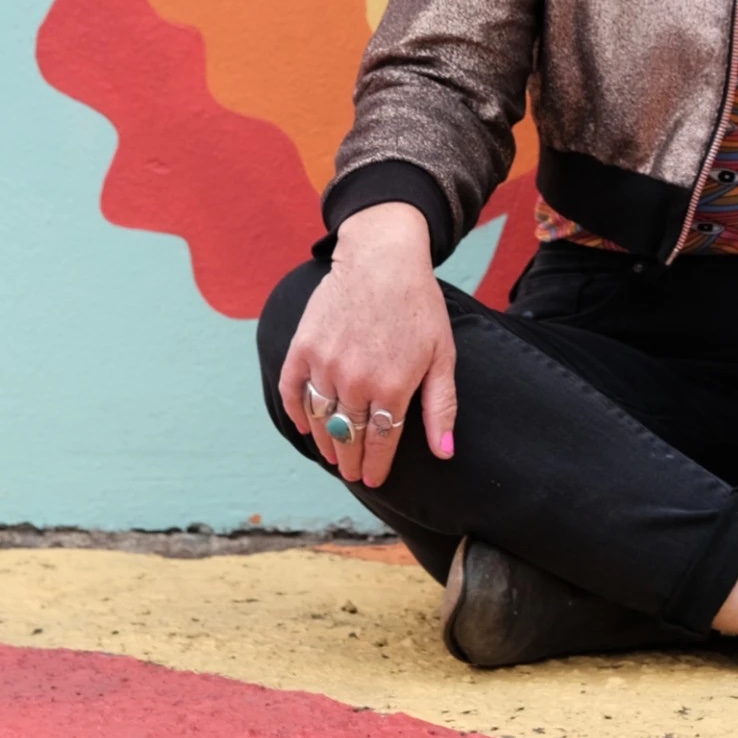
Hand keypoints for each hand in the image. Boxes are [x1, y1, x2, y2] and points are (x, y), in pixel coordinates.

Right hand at [277, 203, 456, 487]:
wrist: (382, 256)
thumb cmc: (419, 305)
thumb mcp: (442, 355)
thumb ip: (441, 406)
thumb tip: (445, 453)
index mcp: (393, 386)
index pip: (381, 442)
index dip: (377, 466)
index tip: (375, 480)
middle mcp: (356, 380)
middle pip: (350, 436)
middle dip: (352, 461)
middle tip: (353, 474)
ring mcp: (325, 364)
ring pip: (321, 420)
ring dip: (326, 443)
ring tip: (334, 456)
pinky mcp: (303, 347)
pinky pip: (292, 391)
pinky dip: (296, 412)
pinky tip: (304, 425)